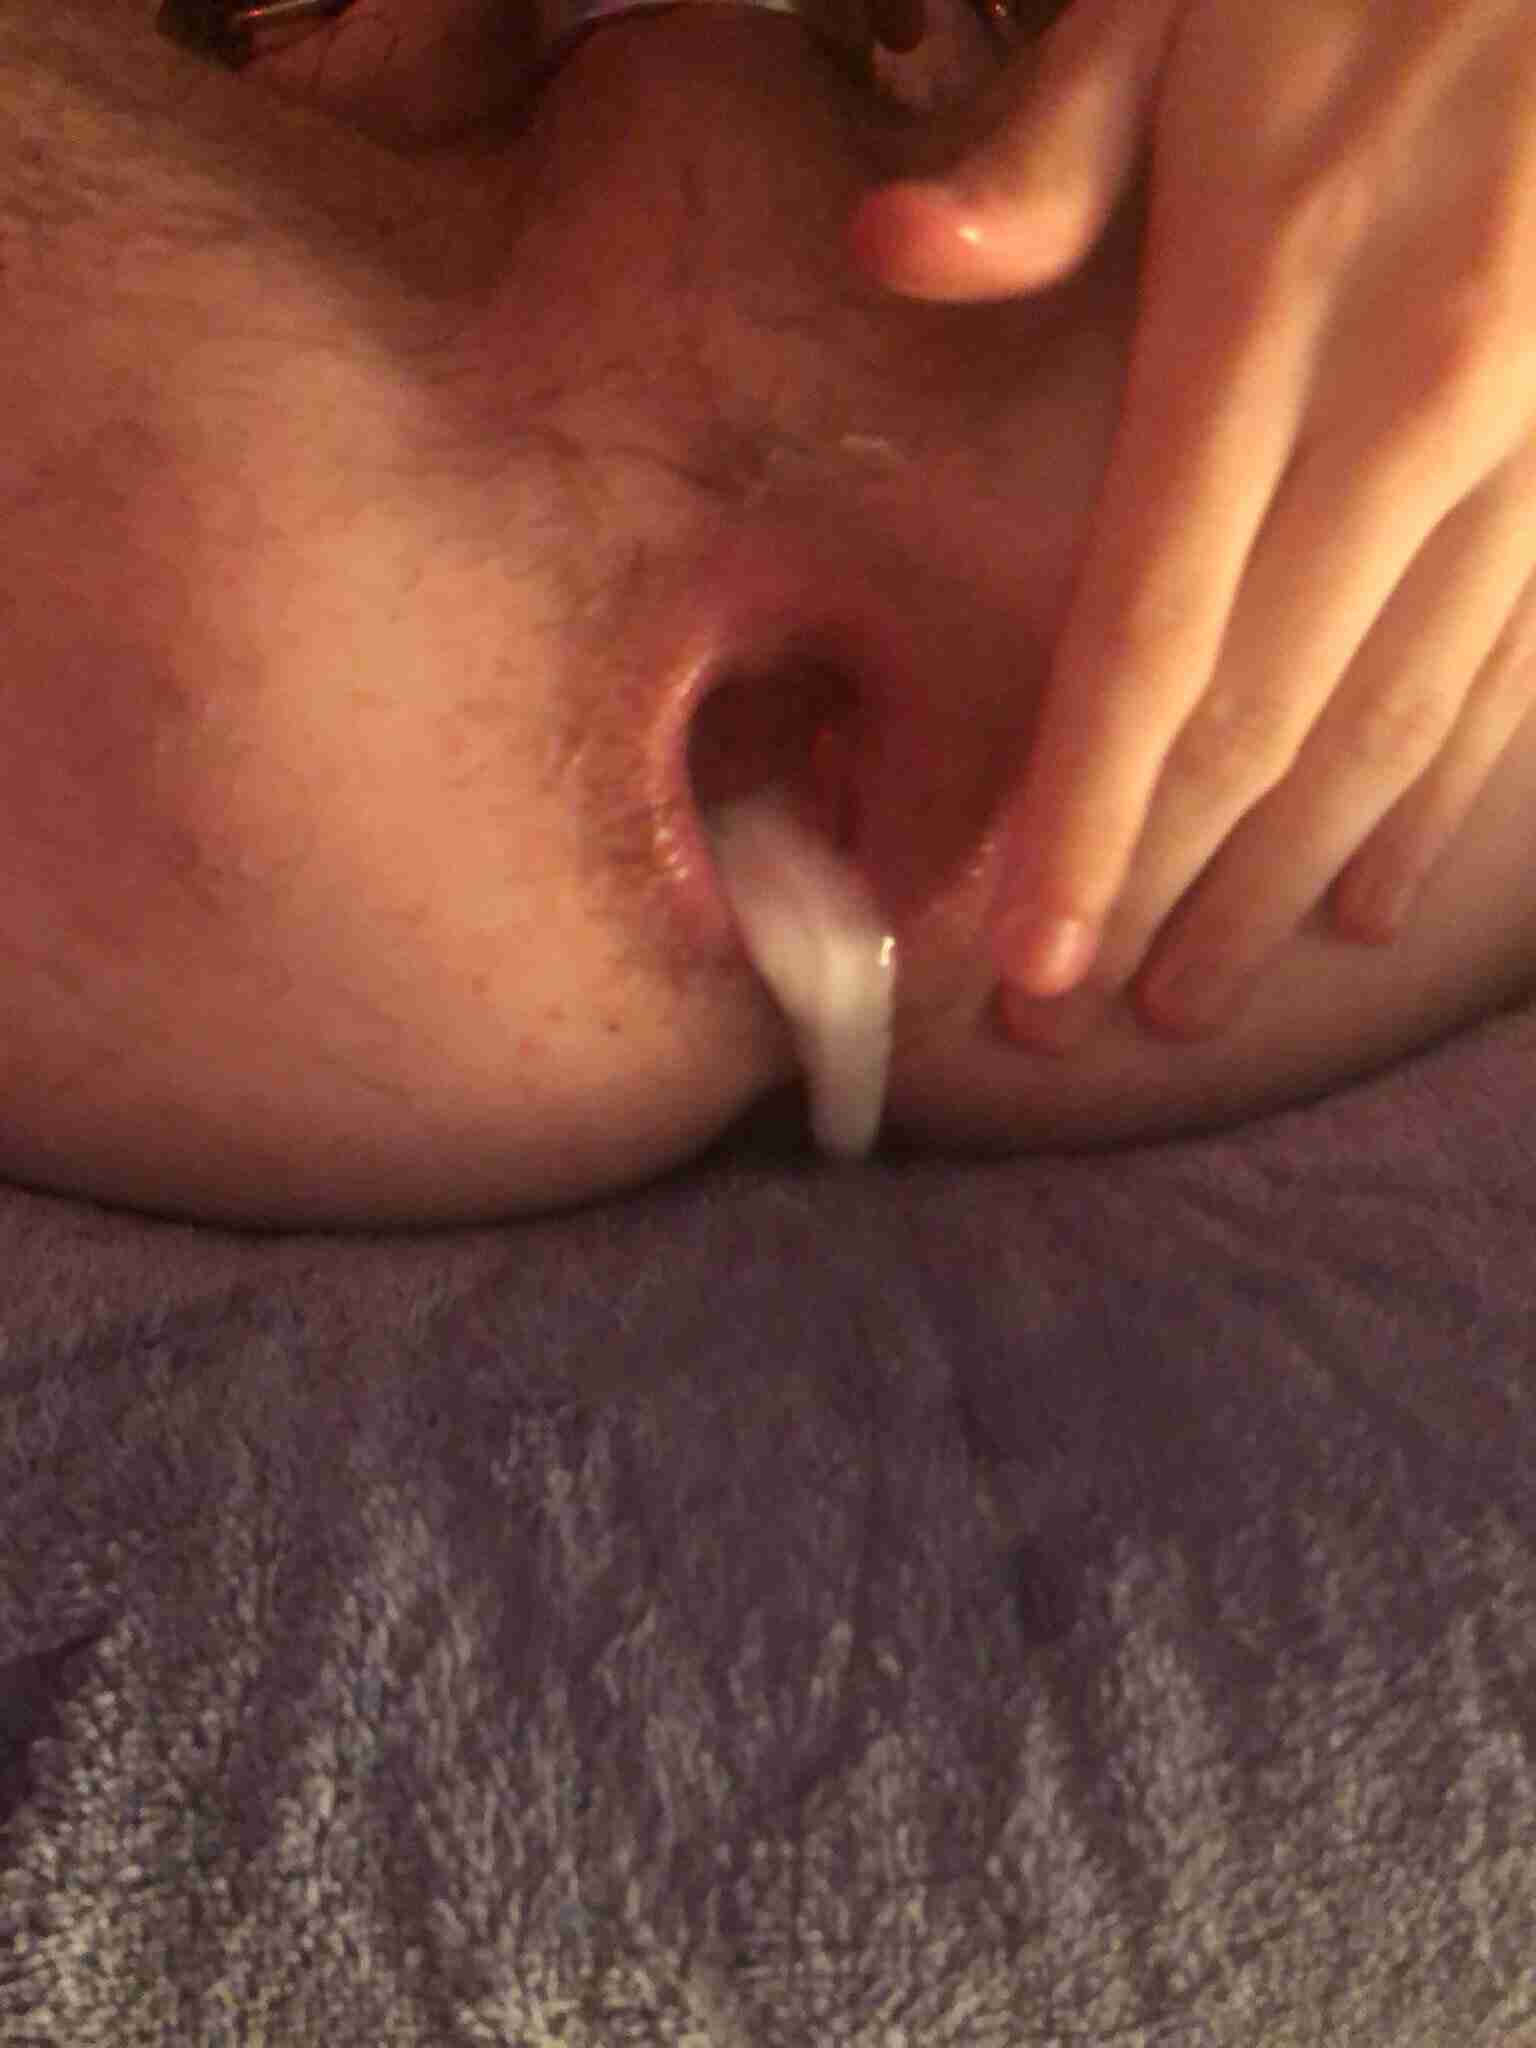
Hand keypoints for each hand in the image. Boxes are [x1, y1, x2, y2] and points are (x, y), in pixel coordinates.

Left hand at [851, 0, 1535, 1044]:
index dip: (1083, 816)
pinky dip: (1433, 806)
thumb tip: (900, 253)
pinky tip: (1369, 905)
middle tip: (1068, 1022)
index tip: (1021, 958)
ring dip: (1279, 888)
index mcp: (1273, 306)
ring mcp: (1529, 452)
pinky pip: (1512, 676)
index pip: (1155, 633)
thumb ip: (1045, 150)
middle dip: (1155, 891)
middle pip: (1261, 723)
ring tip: (1192, 1003)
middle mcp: (1409, 411)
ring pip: (1391, 731)